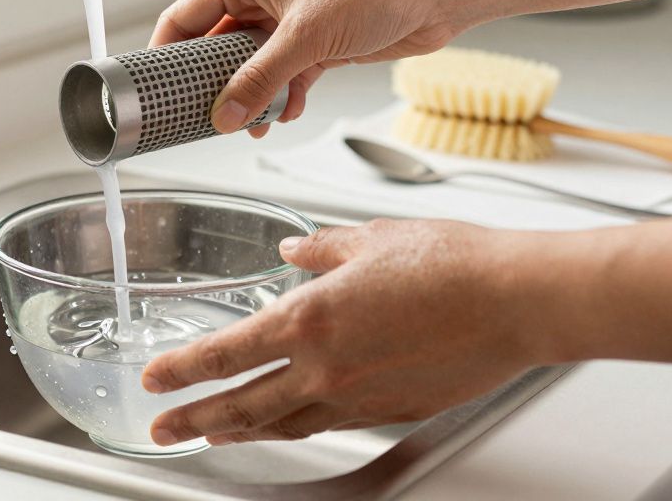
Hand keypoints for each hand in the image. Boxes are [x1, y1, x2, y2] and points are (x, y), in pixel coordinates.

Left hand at [140, 220, 547, 446]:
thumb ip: (320, 251)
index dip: (182, 369)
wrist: (515, 302)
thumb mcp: (371, 239)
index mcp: (310, 320)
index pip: (225, 354)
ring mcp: (358, 398)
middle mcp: (326, 369)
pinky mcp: (391, 412)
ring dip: (240, 430)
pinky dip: (298, 425)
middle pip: (241, 404)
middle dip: (193, 418)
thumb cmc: (453, 264)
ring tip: (212, 433)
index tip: (155, 378)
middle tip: (162, 427)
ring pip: (283, 424)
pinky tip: (289, 423)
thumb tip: (294, 252)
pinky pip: (329, 424)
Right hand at [149, 0, 467, 137]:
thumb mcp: (304, 37)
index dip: (164, 52)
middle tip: (202, 117)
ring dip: (251, 97)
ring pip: (250, 69)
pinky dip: (282, 97)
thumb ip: (259, 80)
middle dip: (212, 85)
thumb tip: (225, 113)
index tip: (153, 88)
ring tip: (250, 123)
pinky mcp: (316, 44)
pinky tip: (287, 111)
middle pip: (214, 48)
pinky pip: (283, 78)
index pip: (184, 16)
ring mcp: (288, 23)